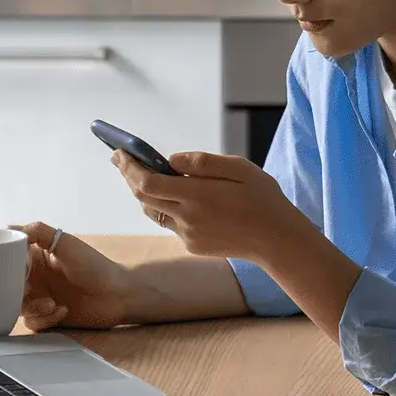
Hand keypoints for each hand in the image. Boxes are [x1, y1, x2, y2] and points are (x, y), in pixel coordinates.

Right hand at [12, 222, 133, 330]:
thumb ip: (38, 232)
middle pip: (6, 286)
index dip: (4, 264)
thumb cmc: (94, 265)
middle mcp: (35, 278)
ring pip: (17, 307)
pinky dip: (45, 318)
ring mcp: (40, 298)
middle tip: (27, 290)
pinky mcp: (48, 317)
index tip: (10, 268)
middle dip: (13, 291)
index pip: (7, 259)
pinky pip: (33, 322)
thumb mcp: (66, 243)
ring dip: (32, 307)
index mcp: (35, 258)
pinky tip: (63, 310)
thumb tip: (8, 229)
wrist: (118, 294)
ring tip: (50, 303)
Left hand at [111, 150, 309, 260]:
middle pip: (143, 197)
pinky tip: (171, 195)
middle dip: (129, 176)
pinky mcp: (193, 245)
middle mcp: (187, 218)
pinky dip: (165, 206)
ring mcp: (188, 234)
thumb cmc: (262, 198)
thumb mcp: (240, 168)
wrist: (277, 241)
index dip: (128, 167)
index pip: (147, 182)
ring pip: (153, 211)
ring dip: (143, 192)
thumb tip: (171, 160)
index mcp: (197, 196)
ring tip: (140, 173)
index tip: (118, 151)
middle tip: (121, 157)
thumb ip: (203, 162)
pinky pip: (170, 223)